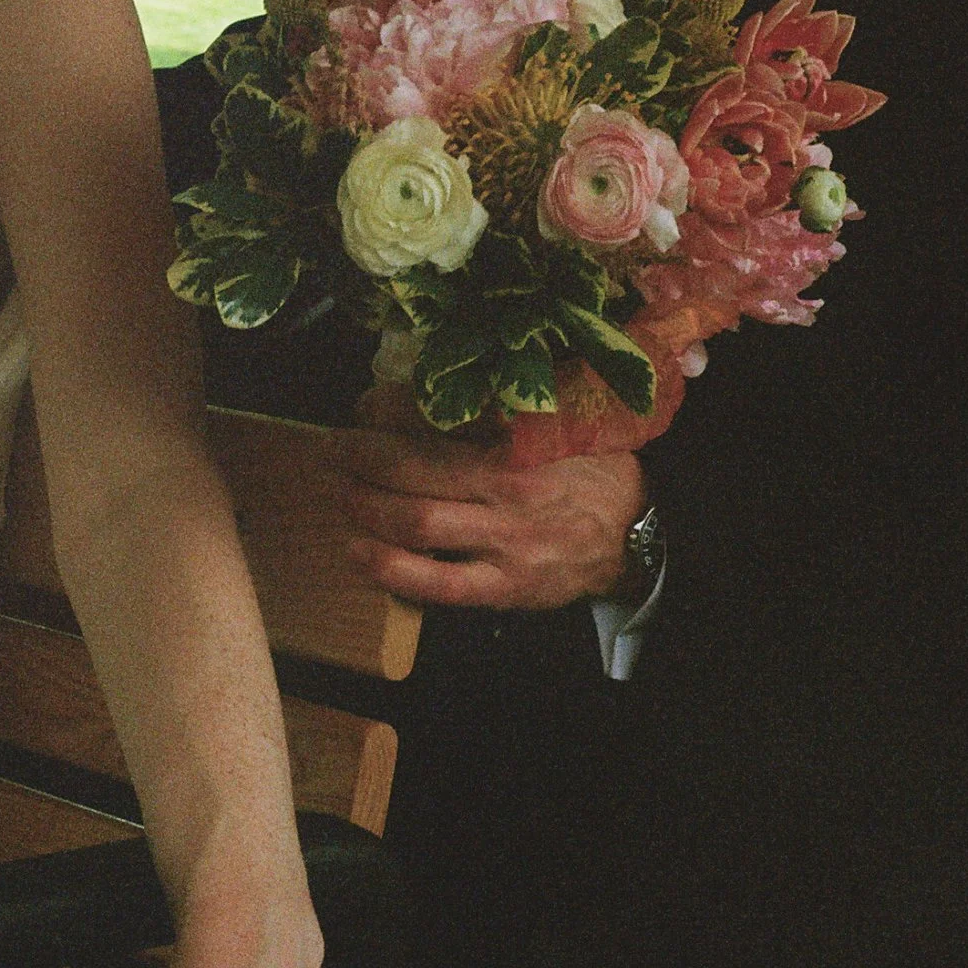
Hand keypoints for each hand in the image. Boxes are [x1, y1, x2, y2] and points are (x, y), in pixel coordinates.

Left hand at [332, 425, 648, 609]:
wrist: (635, 533)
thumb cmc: (587, 468)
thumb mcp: (559, 418)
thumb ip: (502, 402)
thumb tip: (431, 380)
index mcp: (522, 436)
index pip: (437, 414)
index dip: (385, 408)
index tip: (364, 405)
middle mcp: (509, 487)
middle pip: (411, 469)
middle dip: (359, 457)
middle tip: (333, 448)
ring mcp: (505, 540)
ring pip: (415, 523)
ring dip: (364, 507)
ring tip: (339, 493)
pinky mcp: (503, 587)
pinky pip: (436, 583)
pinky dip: (389, 569)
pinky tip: (358, 553)